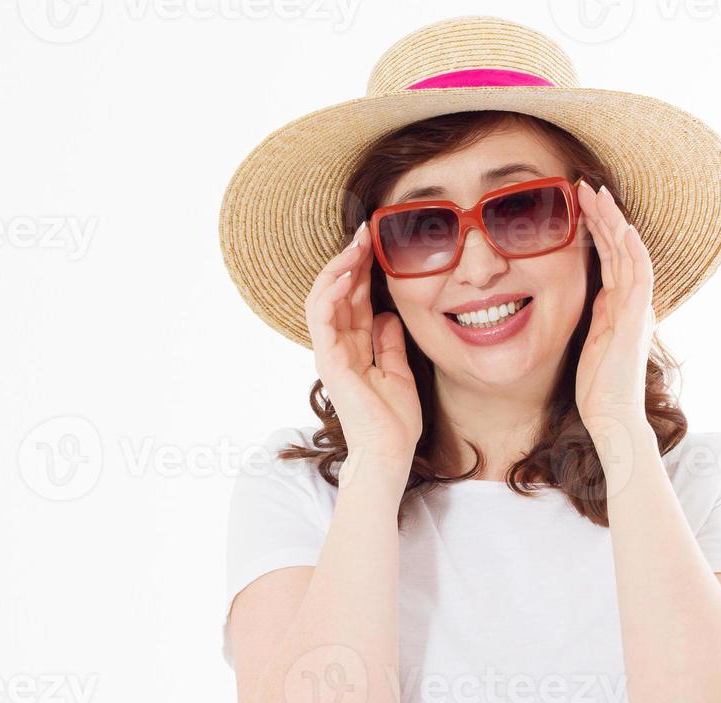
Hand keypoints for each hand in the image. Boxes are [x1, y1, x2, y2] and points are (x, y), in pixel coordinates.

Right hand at [304, 221, 422, 463]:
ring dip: (337, 268)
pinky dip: (329, 292)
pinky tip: (343, 272)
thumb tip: (389, 316)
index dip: (363, 271)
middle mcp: (339, 346)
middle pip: (338, 292)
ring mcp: (331, 352)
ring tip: (354, 243)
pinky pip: (321, 318)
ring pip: (324, 298)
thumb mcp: (399, 372)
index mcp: (356, 348)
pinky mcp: (329, 360)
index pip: (354, 299)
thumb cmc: (393, 421)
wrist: (389, 452)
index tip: (375, 244)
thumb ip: (390, 344)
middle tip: (364, 231)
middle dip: (350, 259)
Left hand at [573, 180, 657, 434]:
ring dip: (614, 222)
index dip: (596, 228)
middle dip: (602, 215)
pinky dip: (632, 251)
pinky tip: (623, 229)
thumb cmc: (598, 387)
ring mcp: (637, 309)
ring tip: (597, 194)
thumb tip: (587, 295)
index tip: (577, 203)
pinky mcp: (636, 320)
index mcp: (620, 306)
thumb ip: (592, 316)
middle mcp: (633, 302)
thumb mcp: (589, 341)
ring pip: (630, 253)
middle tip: (584, 185)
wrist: (612, 417)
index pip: (609, 256)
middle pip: (619, 247)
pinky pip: (638, 278)